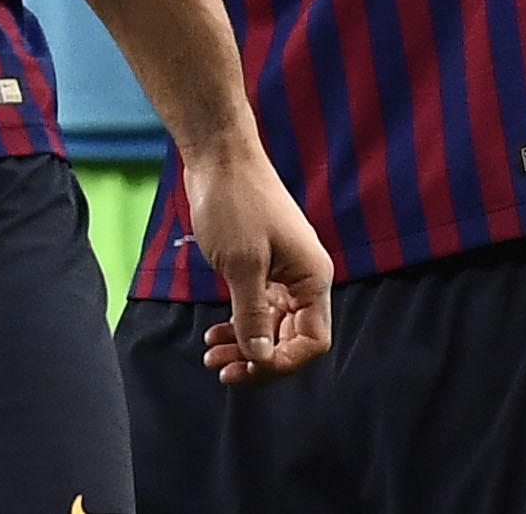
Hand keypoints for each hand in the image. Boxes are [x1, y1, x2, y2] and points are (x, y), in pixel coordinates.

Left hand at [180, 138, 334, 384]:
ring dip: (245, 344)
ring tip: (212, 354)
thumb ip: (253, 314)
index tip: (246, 368)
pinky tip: (216, 332)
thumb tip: (261, 358)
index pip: (313, 341)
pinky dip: (240, 323)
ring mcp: (285, 272)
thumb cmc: (235, 203)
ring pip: (273, 326)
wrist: (219, 157)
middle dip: (258, 358)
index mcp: (313, 277)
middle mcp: (305, 278)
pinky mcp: (264, 266)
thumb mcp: (242, 264)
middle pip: (292, 339)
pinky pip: (260, 308)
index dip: (282, 363)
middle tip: (220, 367)